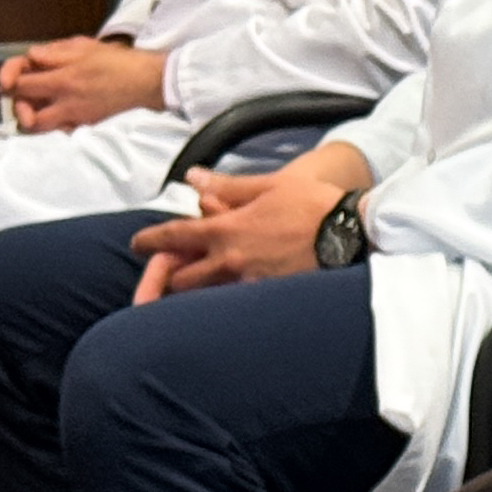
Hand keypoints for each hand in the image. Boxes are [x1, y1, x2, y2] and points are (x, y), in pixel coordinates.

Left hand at [0, 35, 171, 131]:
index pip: (19, 83)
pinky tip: (57, 115)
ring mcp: (76, 117)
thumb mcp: (84, 46)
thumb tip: (32, 57)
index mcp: (62, 78)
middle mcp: (65, 102)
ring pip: (39, 127)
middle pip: (24, 111)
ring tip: (34, 109)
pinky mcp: (87, 125)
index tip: (8, 79)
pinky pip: (60, 130)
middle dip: (17, 102)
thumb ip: (54, 52)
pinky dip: (53, 125)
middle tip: (21, 95)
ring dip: (32, 118)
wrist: (149, 81)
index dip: (8, 78)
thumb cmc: (119, 62)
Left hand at [126, 142, 371, 302]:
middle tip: (160, 281)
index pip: (174, 237)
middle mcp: (231, 261)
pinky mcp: (272, 298)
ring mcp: (251, 284)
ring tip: (186, 301)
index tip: (138, 244)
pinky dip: (225, 307)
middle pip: (182, 279)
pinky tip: (225, 313)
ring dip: (193, 298)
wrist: (353, 233)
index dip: (150, 240)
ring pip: (206, 299)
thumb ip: (226, 185)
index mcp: (226, 229)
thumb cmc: (313, 204)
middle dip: (166, 280)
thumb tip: (192, 178)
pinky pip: (237, 307)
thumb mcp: (268, 185)